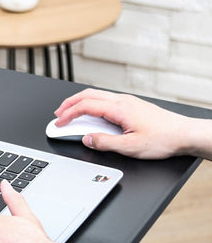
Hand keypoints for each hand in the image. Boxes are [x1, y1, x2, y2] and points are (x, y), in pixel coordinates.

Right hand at [54, 89, 190, 158]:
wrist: (184, 135)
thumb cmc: (163, 139)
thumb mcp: (130, 148)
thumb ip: (105, 143)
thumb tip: (87, 139)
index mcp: (119, 108)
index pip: (85, 106)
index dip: (68, 115)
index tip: (59, 124)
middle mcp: (122, 101)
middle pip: (87, 95)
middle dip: (68, 104)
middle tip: (57, 115)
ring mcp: (127, 101)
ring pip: (95, 95)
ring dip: (78, 102)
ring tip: (68, 112)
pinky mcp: (131, 105)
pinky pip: (104, 99)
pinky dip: (90, 104)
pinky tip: (89, 113)